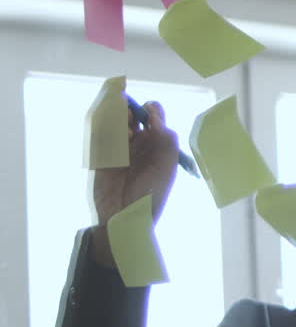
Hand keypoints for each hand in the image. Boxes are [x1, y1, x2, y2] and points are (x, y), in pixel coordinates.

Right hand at [90, 100, 179, 267]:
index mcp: (158, 144)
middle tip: (130, 118)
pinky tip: (110, 142)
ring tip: (122, 132)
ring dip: (116, 120)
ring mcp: (119, 149)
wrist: (127, 217)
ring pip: (114, 123)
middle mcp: (139, 143)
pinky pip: (99, 136)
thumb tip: (155, 114)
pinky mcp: (100, 156)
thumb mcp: (166, 166)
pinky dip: (102, 132)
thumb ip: (165, 138)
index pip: (154, 116)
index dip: (150, 110)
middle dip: (129, 110)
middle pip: (131, 114)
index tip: (148, 113)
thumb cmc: (152, 193)